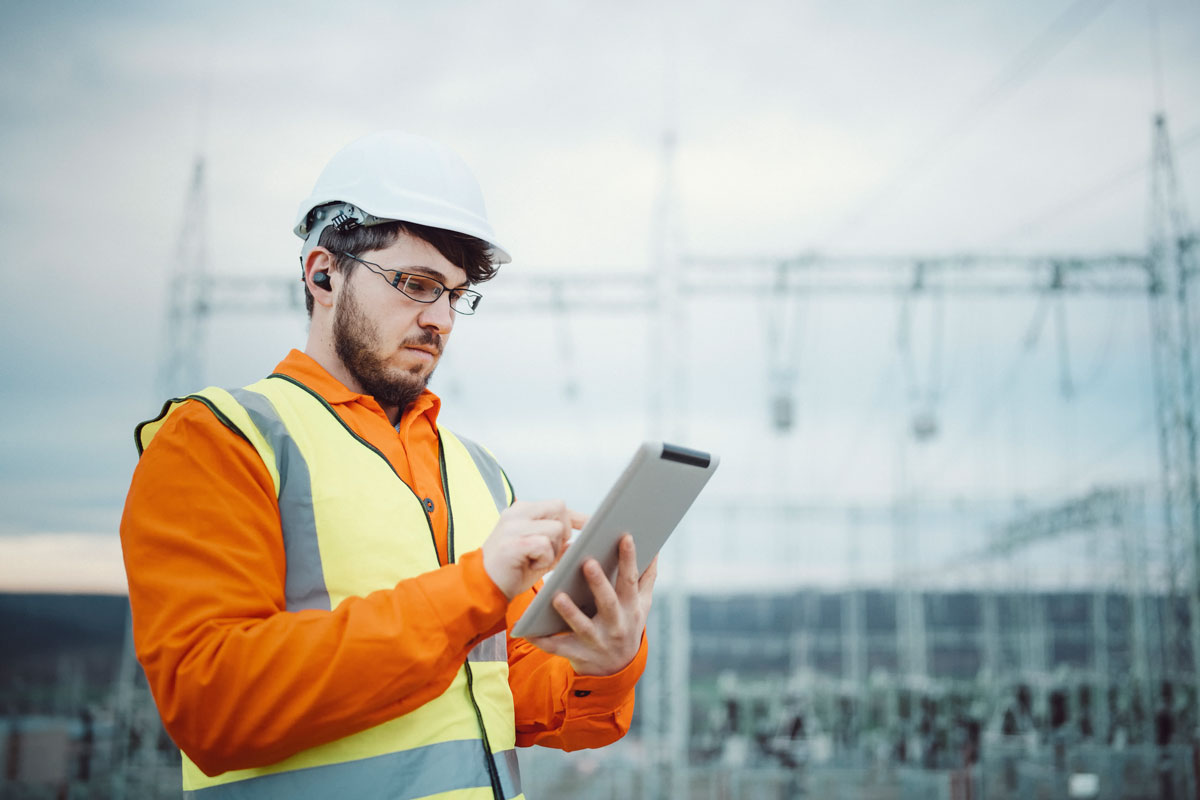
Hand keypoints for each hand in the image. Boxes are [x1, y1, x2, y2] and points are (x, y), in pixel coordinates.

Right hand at [481, 500, 582, 598]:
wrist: (483, 586)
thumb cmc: (510, 570)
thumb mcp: (538, 554)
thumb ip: (557, 545)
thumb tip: (578, 541)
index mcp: (521, 511)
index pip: (557, 505)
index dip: (576, 517)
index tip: (591, 524)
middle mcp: (516, 514)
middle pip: (560, 509)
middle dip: (563, 532)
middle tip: (549, 551)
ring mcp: (513, 526)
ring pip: (555, 529)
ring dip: (552, 550)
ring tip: (535, 560)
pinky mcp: (514, 542)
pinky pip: (544, 545)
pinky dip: (543, 559)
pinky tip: (530, 565)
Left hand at [528, 533, 656, 675]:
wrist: (617, 669)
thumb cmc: (626, 624)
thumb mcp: (641, 605)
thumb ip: (647, 578)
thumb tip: (655, 549)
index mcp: (630, 607)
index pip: (630, 580)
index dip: (629, 559)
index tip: (625, 536)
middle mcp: (616, 625)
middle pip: (607, 602)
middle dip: (598, 583)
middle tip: (587, 562)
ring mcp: (597, 641)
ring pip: (582, 626)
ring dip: (570, 612)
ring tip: (557, 596)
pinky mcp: (578, 655)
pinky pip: (558, 648)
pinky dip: (543, 641)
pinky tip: (527, 631)